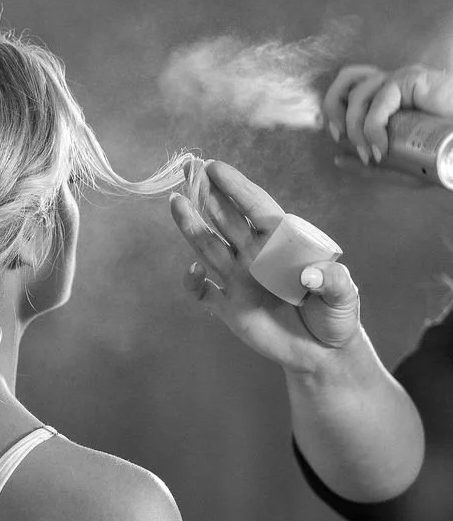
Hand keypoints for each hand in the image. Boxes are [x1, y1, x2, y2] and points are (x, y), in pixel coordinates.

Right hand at [169, 160, 360, 370]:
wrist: (323, 353)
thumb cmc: (337, 315)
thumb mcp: (344, 295)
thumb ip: (333, 280)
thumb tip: (309, 275)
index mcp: (282, 243)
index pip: (255, 207)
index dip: (235, 186)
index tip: (214, 167)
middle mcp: (255, 256)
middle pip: (226, 219)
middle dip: (206, 194)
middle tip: (188, 169)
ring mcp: (239, 280)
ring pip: (209, 246)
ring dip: (192, 225)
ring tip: (176, 202)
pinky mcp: (228, 308)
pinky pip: (203, 292)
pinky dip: (193, 282)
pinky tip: (194, 271)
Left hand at [323, 63, 452, 165]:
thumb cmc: (443, 152)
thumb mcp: (401, 165)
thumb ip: (371, 165)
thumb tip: (337, 159)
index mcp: (385, 98)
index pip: (349, 88)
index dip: (333, 109)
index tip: (337, 138)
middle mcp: (390, 85)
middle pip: (346, 80)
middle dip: (333, 109)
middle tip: (341, 137)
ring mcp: (401, 80)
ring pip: (358, 92)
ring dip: (355, 126)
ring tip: (370, 151)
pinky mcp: (411, 79)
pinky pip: (379, 100)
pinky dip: (372, 127)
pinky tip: (381, 147)